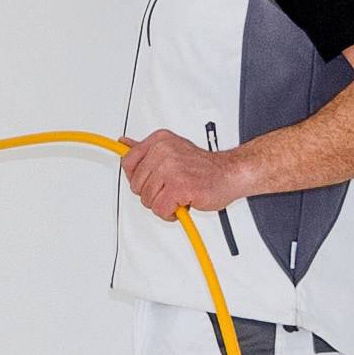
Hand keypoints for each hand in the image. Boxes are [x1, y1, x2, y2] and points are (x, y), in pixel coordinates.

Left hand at [124, 128, 247, 215]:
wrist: (230, 174)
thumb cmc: (203, 167)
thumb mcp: (171, 149)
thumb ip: (145, 149)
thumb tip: (123, 143)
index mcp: (159, 140)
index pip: (128, 162)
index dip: (138, 178)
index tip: (152, 180)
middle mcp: (164, 152)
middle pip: (136, 185)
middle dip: (153, 193)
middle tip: (171, 188)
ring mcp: (171, 169)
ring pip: (147, 200)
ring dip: (163, 204)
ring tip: (178, 195)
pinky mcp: (179, 187)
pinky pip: (160, 210)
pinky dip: (171, 213)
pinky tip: (182, 204)